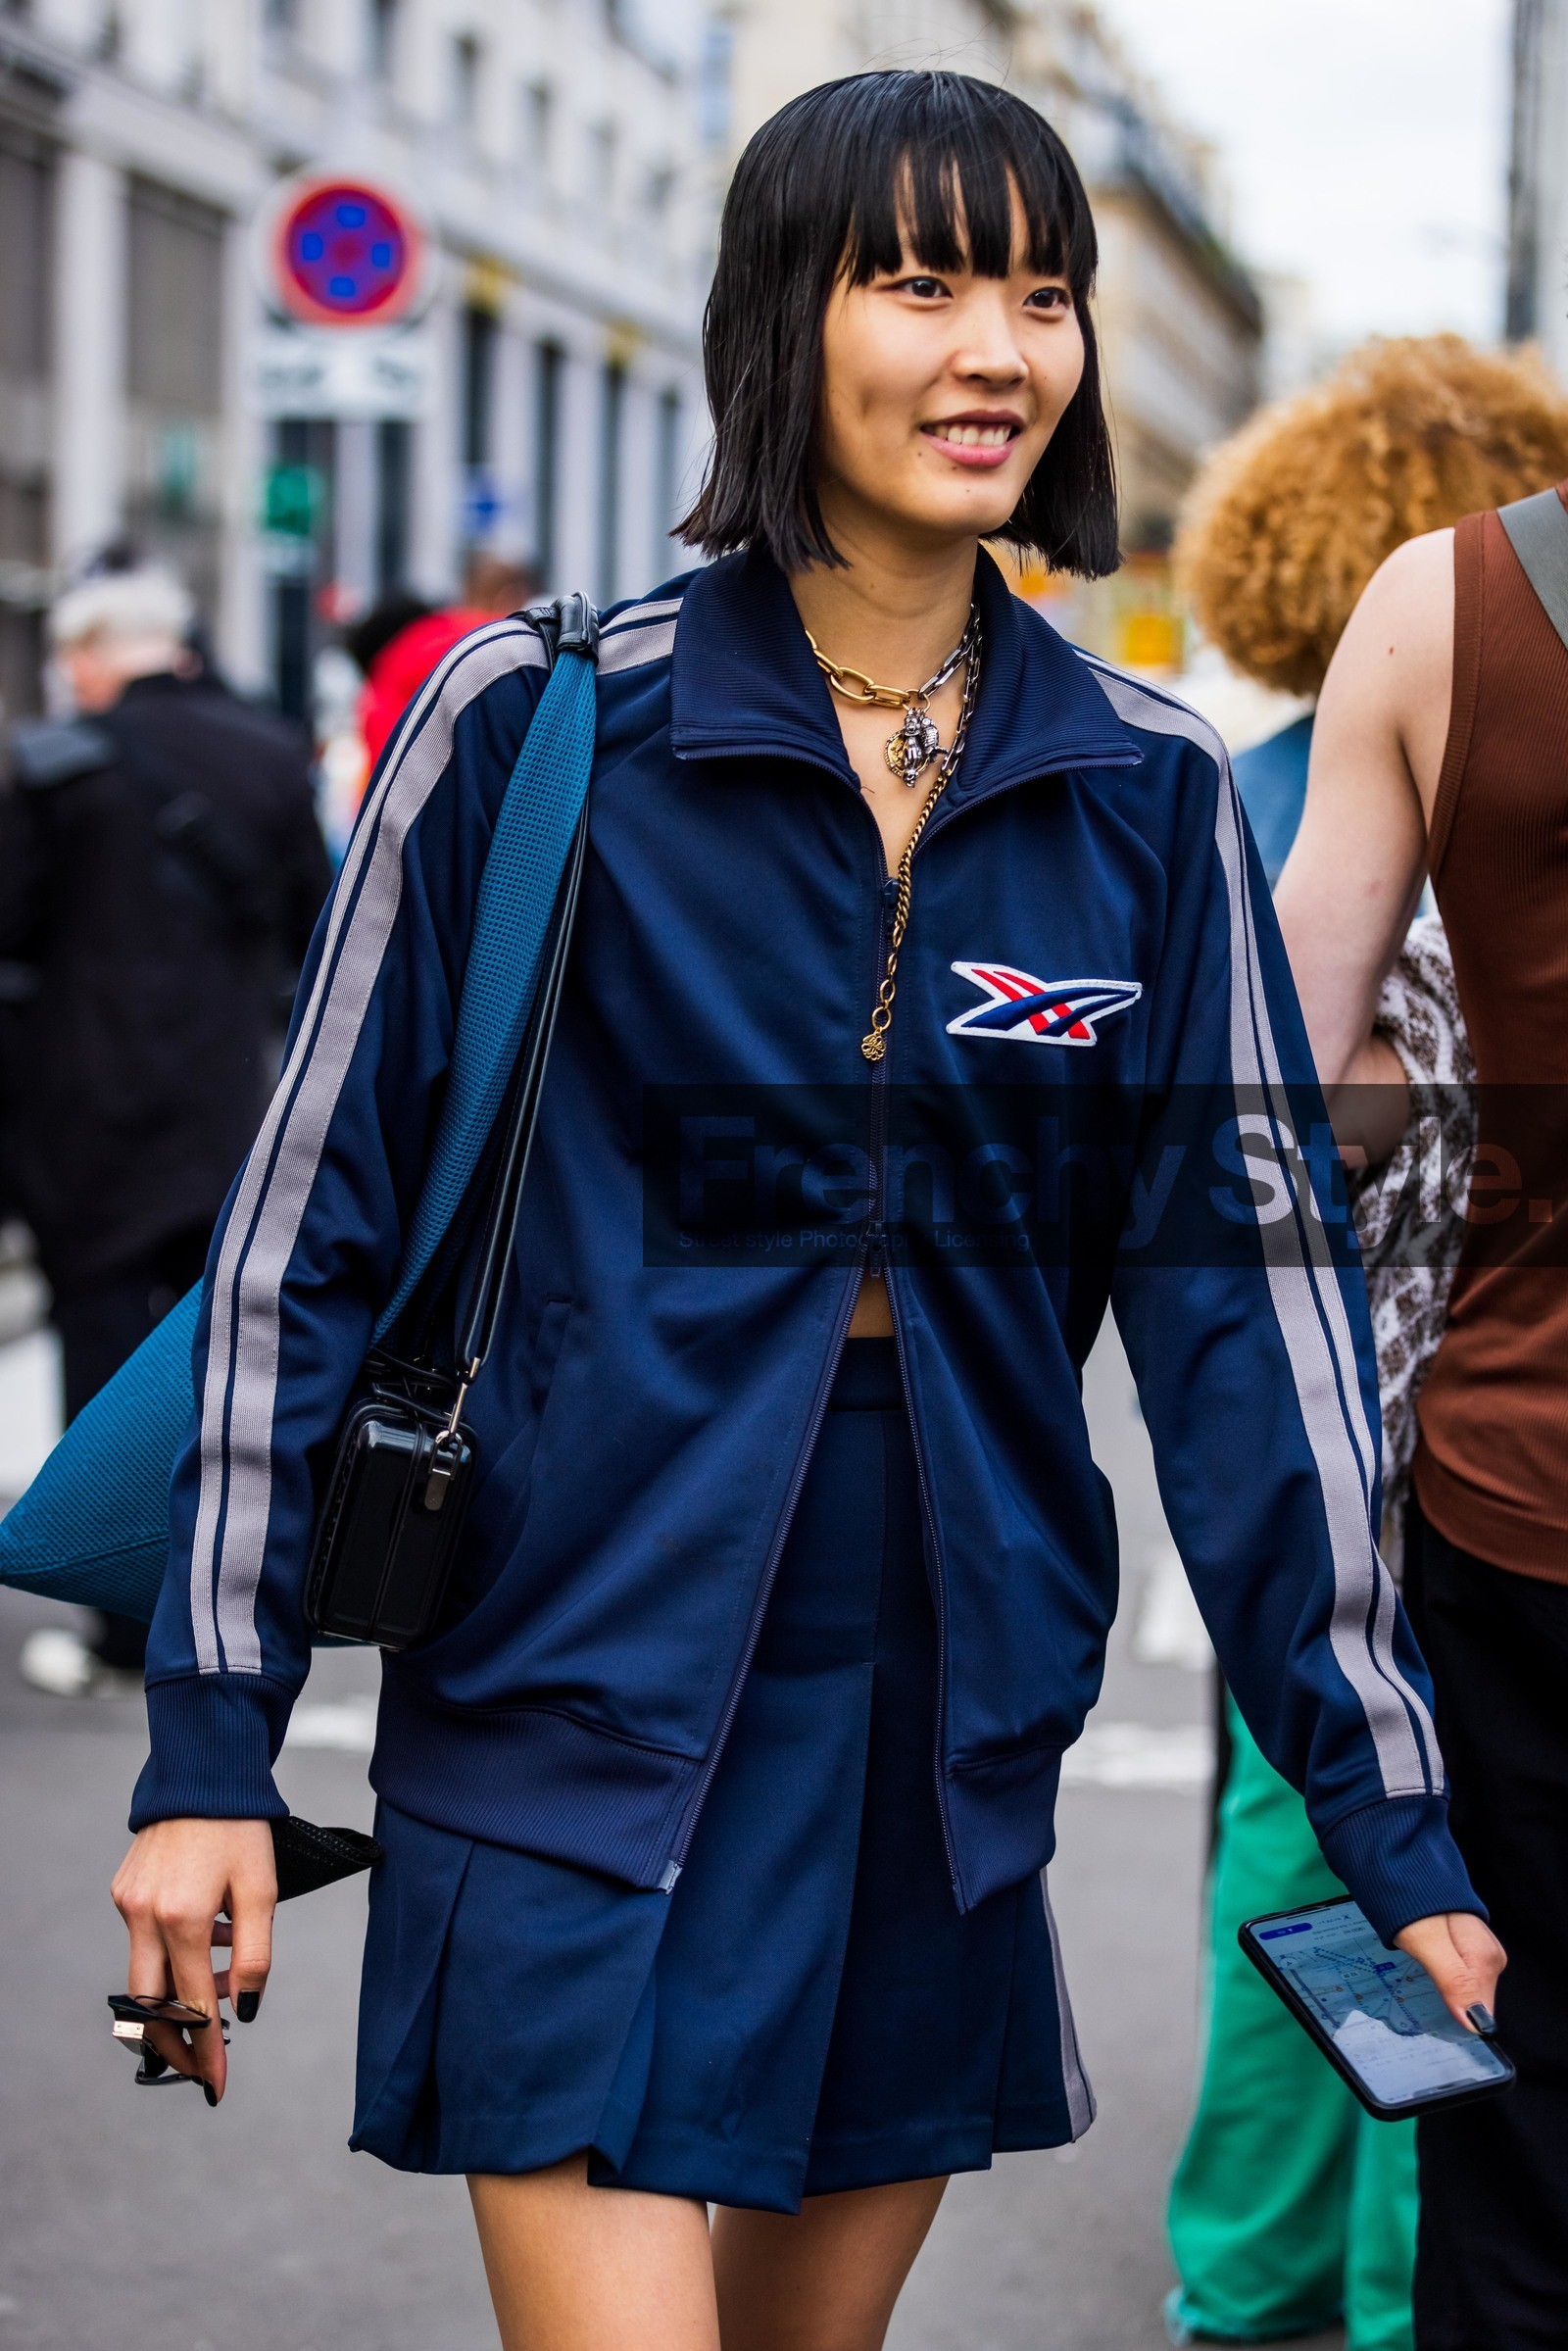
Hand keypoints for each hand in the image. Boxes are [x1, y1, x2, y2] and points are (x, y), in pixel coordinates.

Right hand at [111, 1819, 277, 2100]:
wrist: (202, 1775)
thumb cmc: (241, 1829)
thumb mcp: (263, 1890)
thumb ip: (255, 1955)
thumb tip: (244, 2011)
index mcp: (184, 1920)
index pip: (193, 2007)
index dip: (206, 2051)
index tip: (217, 2084)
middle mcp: (145, 1917)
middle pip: (149, 2007)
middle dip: (175, 2044)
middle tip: (202, 2065)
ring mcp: (128, 1905)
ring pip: (143, 1976)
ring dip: (179, 1994)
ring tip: (223, 1980)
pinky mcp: (123, 1892)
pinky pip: (144, 1941)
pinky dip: (174, 1954)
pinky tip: (212, 1938)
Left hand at [1393, 1910, 1505, 2031]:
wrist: (1401, 1866)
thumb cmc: (1412, 1902)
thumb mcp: (1428, 1943)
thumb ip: (1454, 1980)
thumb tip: (1476, 2022)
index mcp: (1487, 1959)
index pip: (1481, 2010)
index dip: (1456, 2018)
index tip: (1432, 2020)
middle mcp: (1489, 1956)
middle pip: (1472, 1999)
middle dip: (1448, 2004)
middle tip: (1419, 1992)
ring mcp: (1478, 1949)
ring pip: (1463, 1988)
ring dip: (1442, 1990)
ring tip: (1419, 1977)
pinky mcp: (1464, 1944)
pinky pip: (1457, 1973)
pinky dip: (1440, 1976)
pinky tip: (1426, 1969)